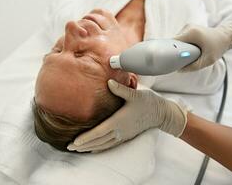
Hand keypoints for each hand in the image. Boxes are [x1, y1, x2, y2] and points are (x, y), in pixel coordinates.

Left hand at [67, 80, 186, 151]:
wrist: (161, 113)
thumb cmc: (148, 102)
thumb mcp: (134, 94)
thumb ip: (120, 89)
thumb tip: (108, 83)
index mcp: (119, 121)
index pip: (99, 132)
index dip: (86, 138)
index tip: (74, 142)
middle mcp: (120, 131)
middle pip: (98, 141)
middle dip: (84, 145)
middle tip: (70, 148)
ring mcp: (123, 135)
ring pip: (104, 144)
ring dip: (90, 147)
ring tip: (78, 149)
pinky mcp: (126, 135)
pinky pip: (111, 144)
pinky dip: (100, 148)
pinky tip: (94, 149)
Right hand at [175, 19, 231, 71]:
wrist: (227, 36)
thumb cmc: (218, 47)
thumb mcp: (208, 60)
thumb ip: (193, 67)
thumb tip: (179, 70)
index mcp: (191, 33)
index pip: (173, 42)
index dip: (171, 51)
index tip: (172, 59)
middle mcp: (188, 27)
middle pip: (174, 41)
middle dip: (176, 50)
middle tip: (182, 58)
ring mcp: (188, 26)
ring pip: (177, 40)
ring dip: (180, 47)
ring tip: (187, 54)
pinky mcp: (189, 28)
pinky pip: (181, 38)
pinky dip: (183, 45)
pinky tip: (189, 49)